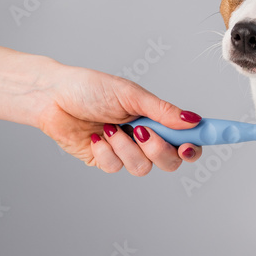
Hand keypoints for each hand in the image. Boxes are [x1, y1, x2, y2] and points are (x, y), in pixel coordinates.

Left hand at [36, 64, 201, 173]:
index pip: (188, 136)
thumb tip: (193, 120)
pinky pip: (115, 167)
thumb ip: (163, 110)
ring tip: (110, 128)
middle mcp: (146, 137)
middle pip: (171, 161)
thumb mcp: (131, 95)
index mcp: (157, 119)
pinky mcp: (105, 161)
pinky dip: (106, 151)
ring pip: (143, 168)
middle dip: (159, 149)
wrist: (52, 97)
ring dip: (126, 148)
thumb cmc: (90, 88)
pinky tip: (96, 135)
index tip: (202, 142)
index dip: (200, 142)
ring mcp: (126, 151)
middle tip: (144, 131)